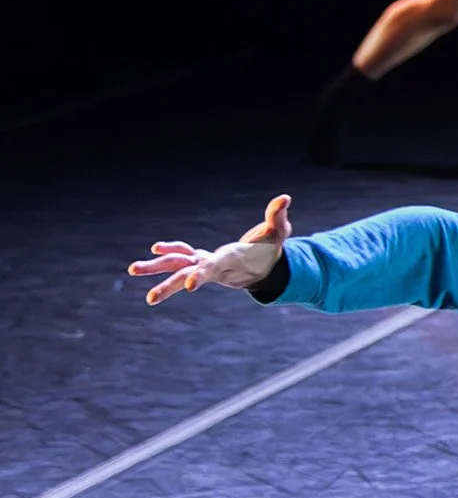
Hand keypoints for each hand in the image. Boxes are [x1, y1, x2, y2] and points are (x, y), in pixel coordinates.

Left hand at [129, 194, 293, 305]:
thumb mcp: (277, 231)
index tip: (188, 286)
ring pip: (177, 267)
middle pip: (188, 276)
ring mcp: (205, 264)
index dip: (201, 275)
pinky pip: (182, 256)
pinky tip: (154, 249)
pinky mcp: (202, 260)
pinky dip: (168, 253)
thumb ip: (278, 215)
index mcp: (230, 262)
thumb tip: (285, 197)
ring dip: (155, 269)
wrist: (264, 267)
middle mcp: (214, 267)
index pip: (213, 270)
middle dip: (168, 286)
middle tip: (150, 299)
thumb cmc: (270, 248)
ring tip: (132, 269)